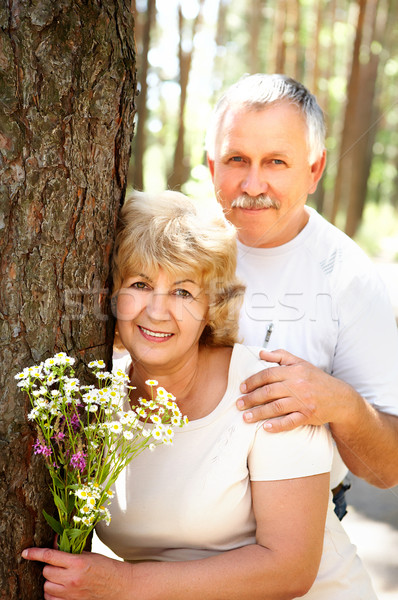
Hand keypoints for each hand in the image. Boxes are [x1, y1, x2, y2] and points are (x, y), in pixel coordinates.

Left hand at [22, 547, 129, 599]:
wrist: (118, 585)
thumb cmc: (105, 567)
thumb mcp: (87, 554)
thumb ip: (69, 551)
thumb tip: (53, 544)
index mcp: (77, 562)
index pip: (49, 556)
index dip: (35, 553)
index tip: (25, 553)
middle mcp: (71, 579)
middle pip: (46, 572)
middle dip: (50, 567)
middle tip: (59, 565)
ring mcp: (70, 593)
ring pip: (46, 586)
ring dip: (50, 581)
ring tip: (60, 577)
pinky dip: (52, 594)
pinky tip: (59, 588)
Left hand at [237, 349, 357, 431]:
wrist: (339, 398)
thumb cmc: (316, 379)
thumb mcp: (300, 363)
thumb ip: (281, 356)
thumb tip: (262, 353)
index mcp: (294, 371)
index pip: (268, 374)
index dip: (253, 381)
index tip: (242, 387)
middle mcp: (298, 386)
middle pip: (268, 392)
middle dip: (251, 398)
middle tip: (239, 403)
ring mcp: (303, 402)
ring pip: (276, 407)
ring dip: (259, 413)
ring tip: (246, 417)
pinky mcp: (308, 416)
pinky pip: (290, 422)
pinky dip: (277, 425)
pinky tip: (266, 427)